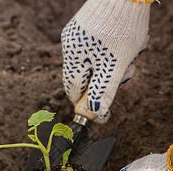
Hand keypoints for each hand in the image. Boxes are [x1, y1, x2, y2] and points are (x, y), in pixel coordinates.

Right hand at [62, 0, 151, 122]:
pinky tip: (125, 45)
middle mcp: (70, 48)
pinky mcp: (87, 27)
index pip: (72, 89)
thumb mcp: (115, 66)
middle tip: (124, 73)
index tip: (98, 109)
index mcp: (73, 59)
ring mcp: (77, 37)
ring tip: (130, 55)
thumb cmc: (121, 29)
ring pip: (93, 63)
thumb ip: (103, 90)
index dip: (84, 102)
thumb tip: (96, 113)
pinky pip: (96, 49)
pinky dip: (110, 53)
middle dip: (104, 80)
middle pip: (85, 77)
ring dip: (112, 66)